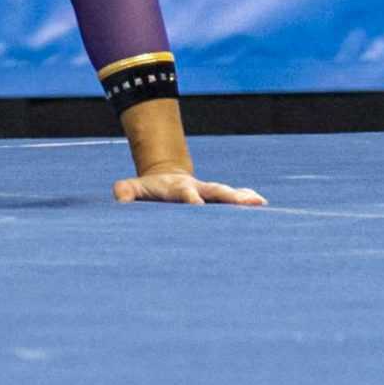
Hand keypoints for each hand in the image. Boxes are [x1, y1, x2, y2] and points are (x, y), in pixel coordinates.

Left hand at [114, 168, 265, 205]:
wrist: (163, 179)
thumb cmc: (145, 191)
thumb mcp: (130, 188)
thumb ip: (125, 192)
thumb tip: (121, 199)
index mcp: (175, 187)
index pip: (183, 193)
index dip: (189, 198)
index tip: (197, 205)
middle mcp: (196, 188)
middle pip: (213, 190)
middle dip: (228, 196)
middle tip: (243, 203)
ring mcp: (208, 192)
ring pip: (227, 193)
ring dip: (242, 198)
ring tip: (259, 203)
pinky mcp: (216, 198)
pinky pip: (233, 197)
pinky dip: (247, 199)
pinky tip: (262, 204)